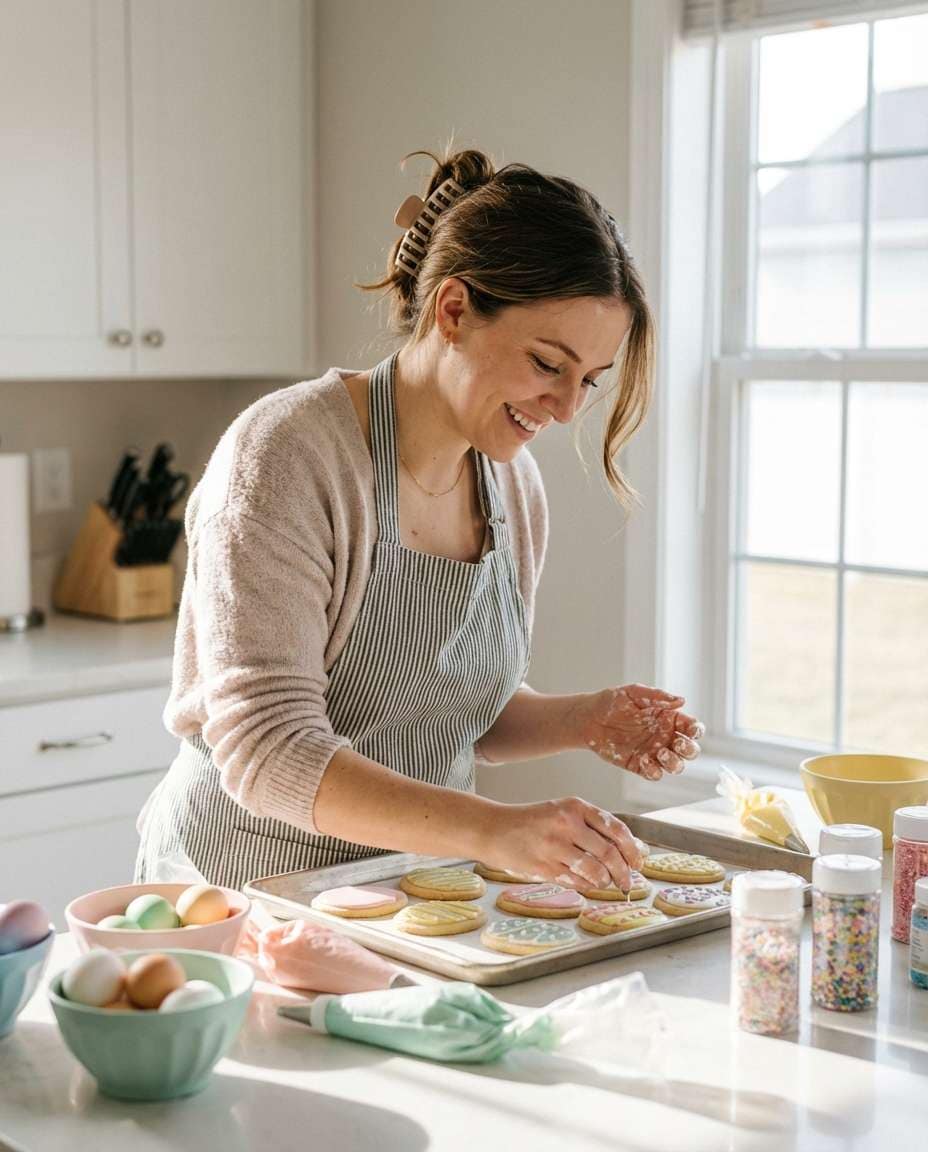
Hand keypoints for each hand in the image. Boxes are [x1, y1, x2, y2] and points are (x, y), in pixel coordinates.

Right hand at [480, 797, 644, 891]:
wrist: (494, 829)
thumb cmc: (531, 822)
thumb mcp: (562, 811)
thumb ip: (591, 826)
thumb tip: (627, 849)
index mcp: (575, 806)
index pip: (615, 828)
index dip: (632, 848)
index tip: (638, 861)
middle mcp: (566, 824)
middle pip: (609, 853)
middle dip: (624, 872)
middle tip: (628, 882)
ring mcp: (554, 846)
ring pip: (595, 871)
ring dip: (605, 882)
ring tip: (605, 883)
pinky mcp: (544, 867)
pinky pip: (576, 882)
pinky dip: (587, 887)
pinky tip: (587, 885)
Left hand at [572, 683, 704, 780]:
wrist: (588, 718)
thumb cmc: (612, 701)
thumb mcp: (634, 693)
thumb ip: (657, 696)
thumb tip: (681, 701)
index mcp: (668, 719)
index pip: (692, 728)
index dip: (696, 731)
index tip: (691, 730)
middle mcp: (665, 737)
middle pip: (690, 750)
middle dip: (689, 749)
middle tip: (676, 743)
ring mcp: (653, 752)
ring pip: (676, 766)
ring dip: (674, 763)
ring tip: (660, 752)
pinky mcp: (639, 765)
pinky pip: (655, 774)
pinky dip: (654, 771)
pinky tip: (644, 761)